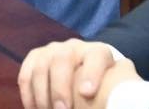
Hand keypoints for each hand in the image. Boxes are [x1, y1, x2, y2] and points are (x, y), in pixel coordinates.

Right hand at [15, 40, 134, 108]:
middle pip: (63, 59)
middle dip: (60, 87)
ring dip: (41, 93)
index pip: (97, 56)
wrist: (88, 74)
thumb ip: (117, 91)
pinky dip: (27, 93)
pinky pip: (26, 72)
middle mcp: (74, 47)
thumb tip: (122, 100)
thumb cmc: (105, 87)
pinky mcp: (36, 58)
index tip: (87, 94)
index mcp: (99, 53)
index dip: (92, 74)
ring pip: (42, 65)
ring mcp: (52, 50)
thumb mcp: (115, 87)